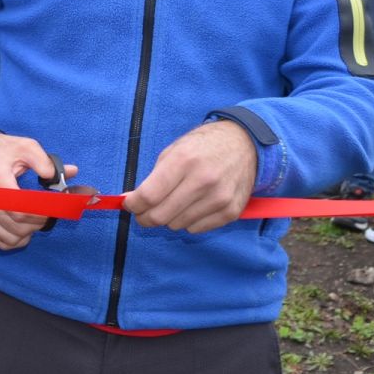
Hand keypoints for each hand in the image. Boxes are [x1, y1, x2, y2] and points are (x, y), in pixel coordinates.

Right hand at [0, 132, 78, 250]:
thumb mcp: (24, 146)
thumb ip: (46, 162)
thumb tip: (69, 173)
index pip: (21, 209)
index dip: (42, 214)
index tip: (55, 208)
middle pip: (17, 226)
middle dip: (40, 222)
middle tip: (49, 211)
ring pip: (11, 237)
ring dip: (30, 231)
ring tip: (36, 217)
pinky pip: (0, 241)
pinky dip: (16, 239)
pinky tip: (24, 227)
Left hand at [122, 120, 255, 233]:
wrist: (244, 144)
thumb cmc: (202, 146)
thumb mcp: (173, 152)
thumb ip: (152, 179)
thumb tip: (131, 202)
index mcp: (184, 161)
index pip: (148, 196)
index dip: (132, 205)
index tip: (129, 204)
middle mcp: (203, 181)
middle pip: (160, 216)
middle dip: (145, 217)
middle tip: (143, 212)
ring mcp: (219, 198)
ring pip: (176, 225)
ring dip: (169, 218)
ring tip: (174, 202)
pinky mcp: (231, 211)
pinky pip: (196, 229)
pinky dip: (188, 221)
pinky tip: (193, 205)